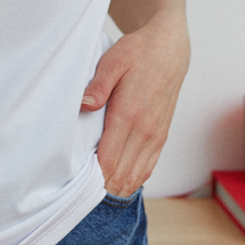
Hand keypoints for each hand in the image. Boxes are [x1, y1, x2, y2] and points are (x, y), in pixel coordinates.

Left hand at [80, 13, 189, 195]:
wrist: (170, 49)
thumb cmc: (138, 52)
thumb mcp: (113, 61)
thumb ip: (98, 86)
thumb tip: (84, 105)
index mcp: (129, 114)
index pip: (109, 161)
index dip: (92, 179)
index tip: (74, 187)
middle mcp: (145, 130)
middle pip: (121, 175)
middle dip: (101, 188)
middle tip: (78, 195)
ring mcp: (156, 135)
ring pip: (136, 176)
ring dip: (117, 187)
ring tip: (95, 193)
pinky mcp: (162, 136)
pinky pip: (148, 167)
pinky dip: (132, 179)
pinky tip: (118, 183)